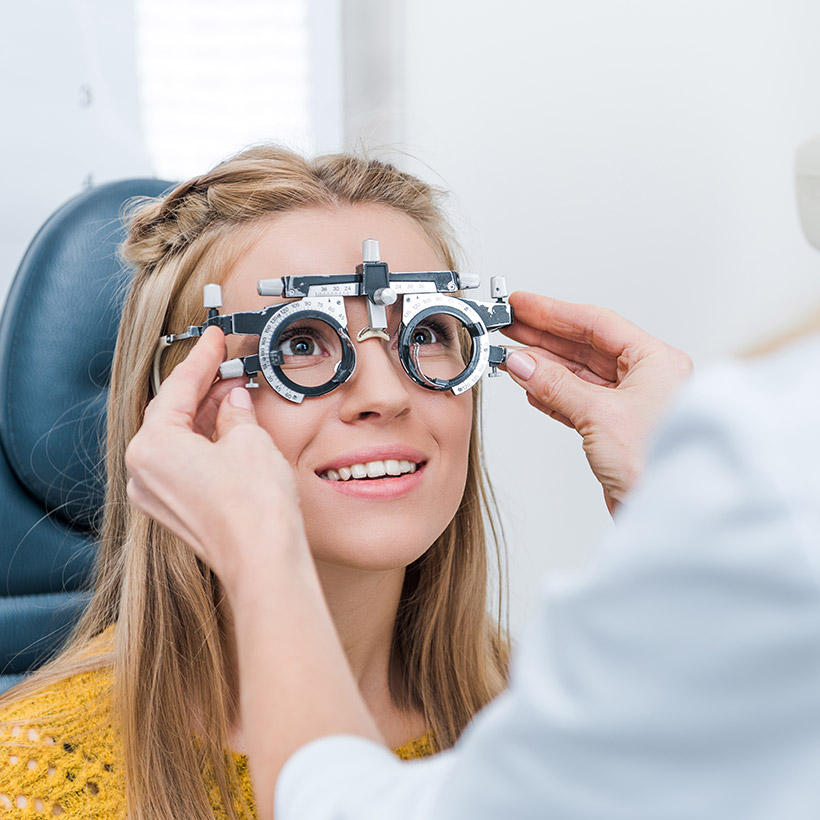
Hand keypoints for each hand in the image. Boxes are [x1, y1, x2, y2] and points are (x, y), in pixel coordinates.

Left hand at [125, 326, 308, 592]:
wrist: (264, 560)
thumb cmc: (253, 509)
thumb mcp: (248, 441)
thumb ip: (235, 413)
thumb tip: (234, 403)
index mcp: (152, 447)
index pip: (176, 388)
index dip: (202, 359)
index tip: (214, 341)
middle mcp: (145, 472)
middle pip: (171, 414)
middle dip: (203, 388)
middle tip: (228, 366)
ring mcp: (158, 495)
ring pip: (178, 439)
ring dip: (206, 415)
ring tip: (235, 394)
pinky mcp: (177, 510)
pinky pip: (185, 462)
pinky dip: (205, 442)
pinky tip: (229, 429)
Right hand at [502, 292, 692, 512]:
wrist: (669, 515)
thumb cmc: (657, 465)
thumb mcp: (599, 415)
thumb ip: (556, 385)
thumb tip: (523, 363)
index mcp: (656, 361)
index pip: (597, 323)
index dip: (555, 312)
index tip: (523, 304)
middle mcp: (646, 378)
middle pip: (586, 346)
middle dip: (545, 336)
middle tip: (510, 324)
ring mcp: (631, 405)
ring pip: (579, 375)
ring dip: (545, 366)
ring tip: (512, 355)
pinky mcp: (616, 430)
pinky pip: (578, 401)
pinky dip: (552, 393)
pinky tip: (531, 386)